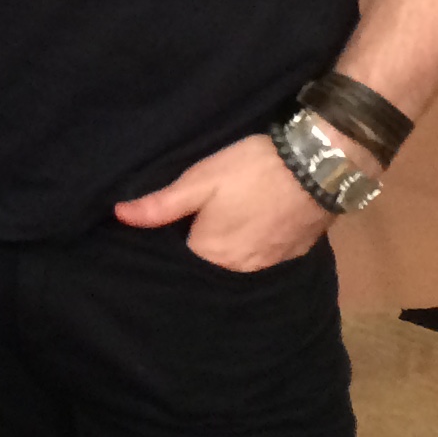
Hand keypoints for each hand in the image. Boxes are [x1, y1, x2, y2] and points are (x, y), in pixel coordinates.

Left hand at [113, 131, 365, 269]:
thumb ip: (160, 205)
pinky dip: (254, 244)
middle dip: (199, 247)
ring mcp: (270, 265)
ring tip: (224, 221)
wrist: (319, 165)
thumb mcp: (199, 180)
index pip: (179, 262)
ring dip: (228, 246)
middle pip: (208, 264)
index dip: (171, 243)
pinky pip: (263, 257)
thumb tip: (118, 217)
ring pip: (237, 262)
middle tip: (195, 221)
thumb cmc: (252, 171)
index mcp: (211, 256)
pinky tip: (252, 224)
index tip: (167, 228)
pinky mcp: (293, 255)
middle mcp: (239, 271)